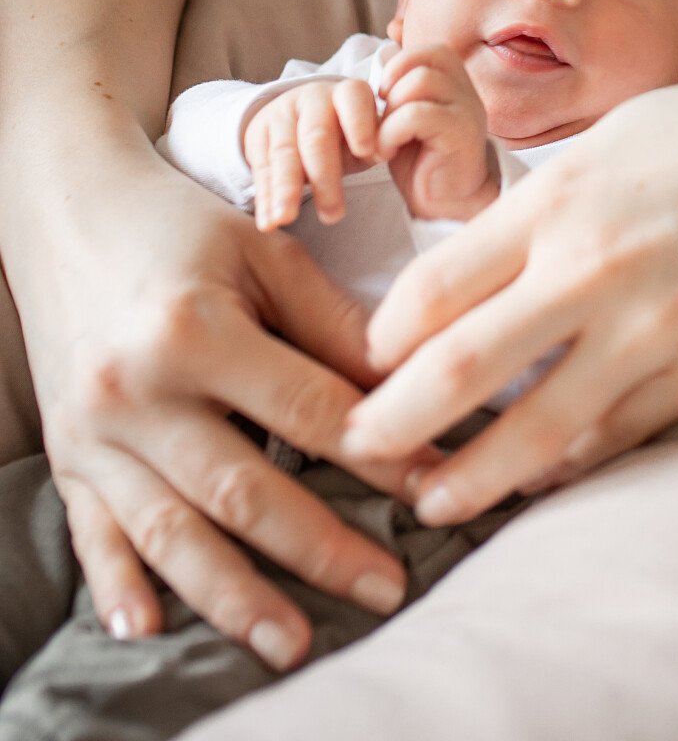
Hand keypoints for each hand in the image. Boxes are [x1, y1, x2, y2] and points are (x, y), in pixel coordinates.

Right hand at [7, 138, 440, 668]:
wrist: (69, 212)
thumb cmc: (181, 228)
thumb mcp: (264, 254)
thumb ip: (331, 325)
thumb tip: (413, 383)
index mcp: (195, 329)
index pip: (306, 410)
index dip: (378, 453)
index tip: (436, 486)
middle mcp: (137, 390)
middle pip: (241, 489)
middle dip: (319, 547)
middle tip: (388, 588)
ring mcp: (94, 433)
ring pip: (172, 532)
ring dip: (234, 596)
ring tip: (295, 640)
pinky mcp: (66, 456)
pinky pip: (93, 535)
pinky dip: (119, 585)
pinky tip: (151, 627)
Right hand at [244, 78, 381, 230]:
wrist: (301, 117)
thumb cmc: (347, 133)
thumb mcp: (365, 134)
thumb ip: (377, 143)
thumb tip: (385, 151)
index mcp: (347, 93)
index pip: (353, 100)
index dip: (359, 124)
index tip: (365, 151)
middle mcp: (312, 98)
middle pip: (316, 136)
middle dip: (323, 176)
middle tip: (333, 215)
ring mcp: (281, 113)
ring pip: (284, 153)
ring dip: (285, 190)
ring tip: (286, 219)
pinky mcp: (257, 132)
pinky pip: (261, 167)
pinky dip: (265, 198)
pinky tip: (268, 221)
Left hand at [341, 48, 677, 523]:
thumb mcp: (620, 136)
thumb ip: (549, 197)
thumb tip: (486, 251)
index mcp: (562, 198)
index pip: (435, 287)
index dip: (382, 338)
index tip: (364, 362)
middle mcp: (594, 266)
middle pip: (458, 368)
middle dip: (390, 422)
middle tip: (352, 449)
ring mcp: (653, 327)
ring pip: (535, 429)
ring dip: (470, 475)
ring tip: (431, 499)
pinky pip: (618, 437)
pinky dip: (569, 466)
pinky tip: (538, 481)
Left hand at [375, 42, 498, 221]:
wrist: (447, 205)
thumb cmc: (423, 159)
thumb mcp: (408, 116)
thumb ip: (402, 89)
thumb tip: (382, 60)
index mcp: (455, 82)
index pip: (429, 51)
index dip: (399, 66)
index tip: (384, 96)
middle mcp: (467, 90)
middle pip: (420, 63)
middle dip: (390, 91)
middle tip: (381, 123)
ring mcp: (468, 110)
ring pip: (418, 83)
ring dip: (389, 113)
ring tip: (382, 140)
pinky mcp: (461, 134)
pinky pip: (416, 114)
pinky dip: (390, 132)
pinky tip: (386, 152)